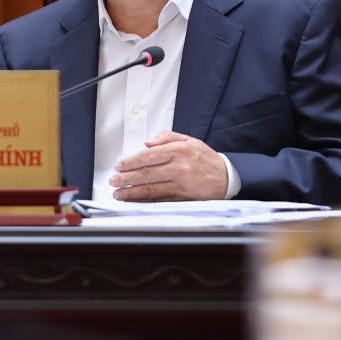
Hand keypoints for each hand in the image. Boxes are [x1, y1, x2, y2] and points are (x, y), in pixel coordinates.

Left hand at [109, 130, 227, 200]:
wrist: (226, 177)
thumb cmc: (206, 158)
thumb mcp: (189, 140)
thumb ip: (167, 138)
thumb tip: (148, 143)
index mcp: (179, 151)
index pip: (148, 156)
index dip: (131, 162)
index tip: (119, 166)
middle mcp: (179, 168)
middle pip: (147, 174)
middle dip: (127, 179)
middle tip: (114, 181)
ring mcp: (181, 185)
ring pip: (151, 189)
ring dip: (132, 193)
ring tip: (119, 194)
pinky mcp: (183, 198)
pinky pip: (160, 201)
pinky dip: (146, 202)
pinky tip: (135, 202)